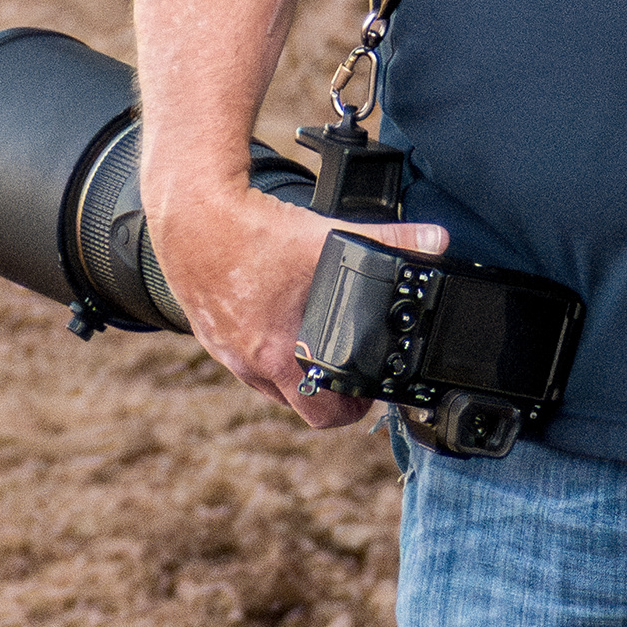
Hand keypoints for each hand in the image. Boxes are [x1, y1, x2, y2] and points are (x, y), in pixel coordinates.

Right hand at [151, 178, 451, 430]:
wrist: (191, 210)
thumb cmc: (251, 231)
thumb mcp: (330, 236)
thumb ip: (390, 239)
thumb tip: (434, 240)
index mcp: (278, 356)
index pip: (321, 415)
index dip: (352, 410)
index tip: (367, 393)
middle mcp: (247, 363)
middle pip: (295, 403)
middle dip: (325, 392)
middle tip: (348, 370)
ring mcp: (223, 349)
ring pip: (266, 382)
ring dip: (293, 373)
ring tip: (315, 342)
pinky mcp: (207, 330)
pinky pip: (242, 356)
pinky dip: (264, 348)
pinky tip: (278, 316)